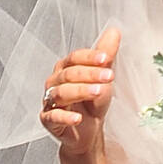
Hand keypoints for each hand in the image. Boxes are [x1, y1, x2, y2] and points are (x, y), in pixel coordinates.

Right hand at [40, 25, 119, 155]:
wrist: (88, 130)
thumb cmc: (92, 102)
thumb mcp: (103, 77)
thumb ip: (106, 55)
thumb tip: (114, 32)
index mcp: (66, 68)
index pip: (74, 58)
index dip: (89, 57)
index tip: (106, 58)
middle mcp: (55, 82)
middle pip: (68, 74)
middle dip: (89, 74)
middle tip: (108, 76)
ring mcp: (49, 100)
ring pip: (60, 93)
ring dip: (80, 91)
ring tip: (98, 92)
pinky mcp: (48, 119)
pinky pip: (52, 116)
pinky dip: (64, 117)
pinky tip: (77, 118)